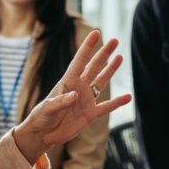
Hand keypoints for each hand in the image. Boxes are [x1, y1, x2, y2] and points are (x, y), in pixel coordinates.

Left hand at [14, 31, 131, 163]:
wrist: (43, 134)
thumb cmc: (40, 117)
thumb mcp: (47, 109)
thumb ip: (60, 102)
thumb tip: (75, 95)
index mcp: (67, 82)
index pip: (80, 61)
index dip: (88, 47)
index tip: (96, 33)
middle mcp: (78, 88)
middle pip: (94, 67)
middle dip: (104, 54)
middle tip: (115, 40)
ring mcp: (86, 100)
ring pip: (101, 82)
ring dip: (111, 70)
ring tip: (120, 57)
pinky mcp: (90, 114)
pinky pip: (107, 107)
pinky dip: (117, 102)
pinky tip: (128, 96)